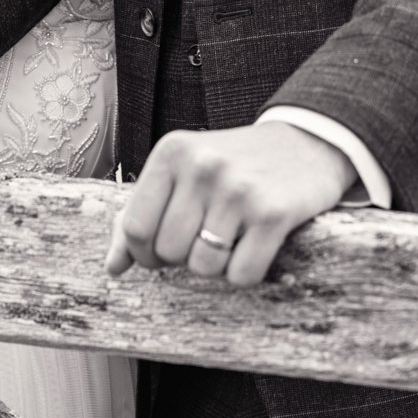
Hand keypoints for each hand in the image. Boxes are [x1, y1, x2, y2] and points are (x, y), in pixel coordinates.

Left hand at [105, 121, 354, 287]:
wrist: (304, 142)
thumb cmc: (233, 164)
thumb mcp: (183, 172)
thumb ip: (143, 214)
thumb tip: (112, 267)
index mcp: (172, 152)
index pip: (135, 227)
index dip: (144, 254)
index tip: (162, 251)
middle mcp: (202, 166)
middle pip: (168, 252)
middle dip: (183, 258)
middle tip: (205, 237)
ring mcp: (238, 189)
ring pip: (204, 266)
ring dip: (216, 265)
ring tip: (231, 236)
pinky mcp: (273, 213)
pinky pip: (242, 275)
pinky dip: (246, 272)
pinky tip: (255, 244)